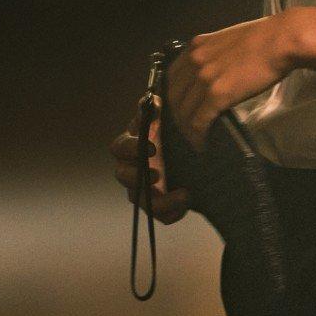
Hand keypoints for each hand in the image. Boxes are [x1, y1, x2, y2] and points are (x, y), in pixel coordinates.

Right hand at [110, 107, 190, 223]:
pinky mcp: (157, 205)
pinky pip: (160, 215)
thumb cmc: (173, 133)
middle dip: (136, 176)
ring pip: (139, 200)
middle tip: (156, 174)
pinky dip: (173, 212)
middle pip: (122, 176)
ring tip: (183, 195)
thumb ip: (157, 112)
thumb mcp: (167, 121)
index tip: (152, 147)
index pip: (120, 148)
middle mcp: (131, 168)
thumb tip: (155, 100)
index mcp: (131, 146)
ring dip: (158, 201)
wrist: (195, 156)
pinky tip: (188, 201)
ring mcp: (142, 189)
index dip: (131, 149)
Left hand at [164, 14, 296, 152]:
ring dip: (187, 130)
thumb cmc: (264, 39)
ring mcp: (204, 78)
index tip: (181, 109)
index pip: (173, 76)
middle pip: (174, 96)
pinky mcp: (217, 94)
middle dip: (178, 117)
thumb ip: (215, 57)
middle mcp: (194, 61)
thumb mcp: (228, 42)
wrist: (280, 41)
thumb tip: (216, 74)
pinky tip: (202, 144)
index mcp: (196, 46)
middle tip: (186, 129)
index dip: (174, 97)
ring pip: (184, 112)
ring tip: (195, 140)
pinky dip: (198, 136)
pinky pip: (199, 121)